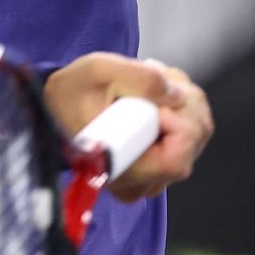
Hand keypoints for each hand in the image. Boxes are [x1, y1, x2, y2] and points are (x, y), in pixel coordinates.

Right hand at [44, 54, 213, 202]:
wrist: (56, 107)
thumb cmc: (71, 93)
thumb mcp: (98, 70)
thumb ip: (140, 78)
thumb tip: (178, 95)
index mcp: (121, 171)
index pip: (177, 157)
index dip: (176, 120)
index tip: (151, 99)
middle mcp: (141, 184)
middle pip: (195, 138)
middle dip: (182, 99)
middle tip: (152, 78)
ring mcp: (154, 177)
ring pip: (198, 132)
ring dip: (183, 98)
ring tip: (149, 85)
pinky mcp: (162, 164)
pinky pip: (192, 133)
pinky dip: (182, 107)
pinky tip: (156, 97)